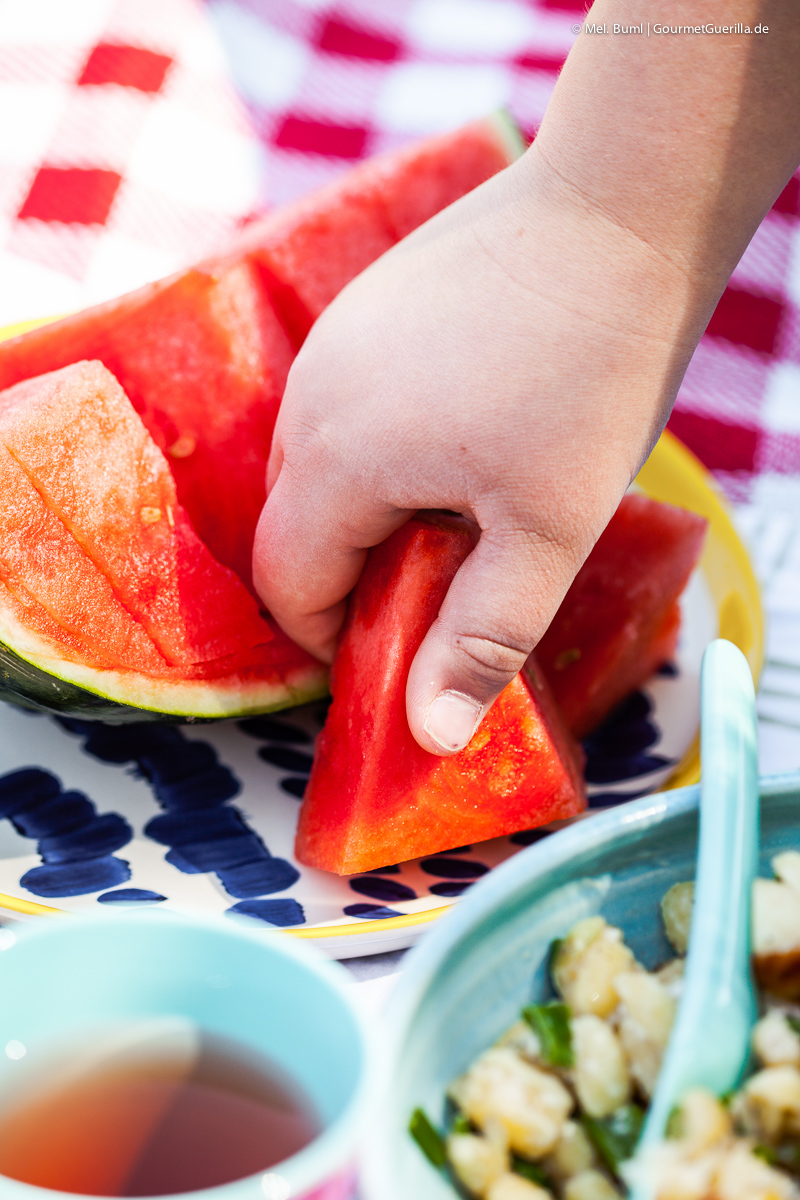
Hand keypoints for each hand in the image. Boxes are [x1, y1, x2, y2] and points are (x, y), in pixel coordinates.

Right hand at [253, 150, 694, 753]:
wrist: (621, 205)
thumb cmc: (591, 372)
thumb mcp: (549, 527)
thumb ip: (481, 637)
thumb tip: (428, 737)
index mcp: (337, 457)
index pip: (288, 583)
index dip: (333, 637)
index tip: (404, 651)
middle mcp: (312, 395)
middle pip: (298, 526)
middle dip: (357, 578)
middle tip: (449, 588)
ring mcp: (336, 339)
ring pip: (322, 464)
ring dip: (375, 511)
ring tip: (467, 509)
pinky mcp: (370, 306)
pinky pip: (348, 405)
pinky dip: (386, 448)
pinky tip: (467, 433)